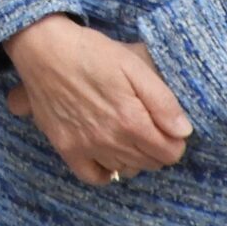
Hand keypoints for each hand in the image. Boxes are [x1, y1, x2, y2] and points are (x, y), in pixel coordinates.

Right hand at [1, 14, 194, 185]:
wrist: (43, 49)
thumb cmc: (91, 52)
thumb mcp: (134, 64)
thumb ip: (162, 100)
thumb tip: (183, 131)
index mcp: (131, 120)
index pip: (170, 153)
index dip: (175, 140)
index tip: (166, 125)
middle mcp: (110, 140)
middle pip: (150, 163)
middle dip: (156, 147)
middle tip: (147, 124)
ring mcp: (86, 147)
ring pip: (126, 170)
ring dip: (133, 156)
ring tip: (127, 133)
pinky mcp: (66, 147)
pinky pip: (94, 177)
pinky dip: (106, 171)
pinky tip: (108, 154)